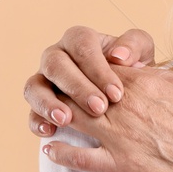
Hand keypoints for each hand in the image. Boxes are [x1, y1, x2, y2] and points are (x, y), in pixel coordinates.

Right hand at [24, 25, 156, 137]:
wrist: (130, 95)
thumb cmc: (134, 70)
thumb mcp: (142, 54)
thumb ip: (135, 46)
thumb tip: (119, 55)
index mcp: (80, 40)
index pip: (82, 45)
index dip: (97, 69)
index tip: (116, 93)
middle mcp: (57, 56)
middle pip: (55, 64)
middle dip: (77, 87)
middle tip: (99, 108)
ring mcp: (44, 80)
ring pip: (34, 86)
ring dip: (49, 103)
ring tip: (66, 120)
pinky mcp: (39, 104)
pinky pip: (30, 112)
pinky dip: (37, 121)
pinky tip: (50, 131)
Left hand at [41, 62, 172, 171]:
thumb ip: (165, 79)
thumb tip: (152, 73)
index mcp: (142, 83)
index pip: (99, 68)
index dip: (84, 70)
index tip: (76, 74)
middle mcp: (124, 107)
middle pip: (78, 90)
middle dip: (62, 90)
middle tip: (51, 93)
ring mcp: (120, 137)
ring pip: (72, 120)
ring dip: (55, 118)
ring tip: (45, 119)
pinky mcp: (121, 165)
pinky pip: (80, 159)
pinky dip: (61, 154)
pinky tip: (50, 150)